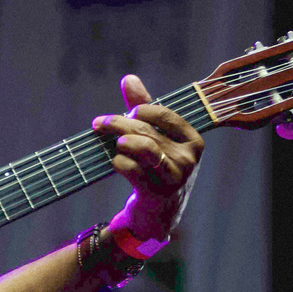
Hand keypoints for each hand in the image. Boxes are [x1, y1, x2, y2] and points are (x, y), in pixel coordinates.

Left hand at [92, 74, 203, 240]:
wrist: (158, 213)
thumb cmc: (156, 168)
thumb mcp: (155, 137)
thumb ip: (143, 108)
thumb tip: (129, 78)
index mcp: (193, 140)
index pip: (164, 113)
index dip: (140, 109)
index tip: (124, 113)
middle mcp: (188, 158)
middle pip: (146, 130)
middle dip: (117, 123)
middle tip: (98, 123)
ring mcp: (175, 177)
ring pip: (141, 147)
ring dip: (120, 142)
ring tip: (114, 144)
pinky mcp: (157, 192)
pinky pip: (131, 169)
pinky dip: (118, 162)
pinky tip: (116, 162)